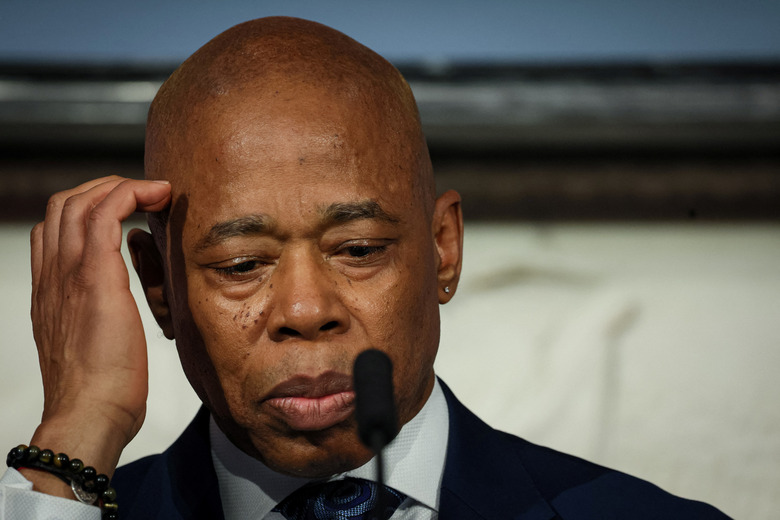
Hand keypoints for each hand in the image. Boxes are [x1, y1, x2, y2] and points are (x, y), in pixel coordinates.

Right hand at [24, 176, 170, 493]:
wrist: (90, 414)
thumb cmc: (101, 388)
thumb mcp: (91, 341)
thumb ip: (95, 313)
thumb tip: (114, 304)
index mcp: (50, 289)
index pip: (56, 227)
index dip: (88, 207)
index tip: (125, 208)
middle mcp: (52, 275)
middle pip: (64, 204)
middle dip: (104, 188)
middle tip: (142, 194)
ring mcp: (69, 274)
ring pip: (80, 202)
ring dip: (120, 186)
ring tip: (153, 191)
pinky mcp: (95, 278)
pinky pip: (105, 216)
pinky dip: (130, 195)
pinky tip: (155, 197)